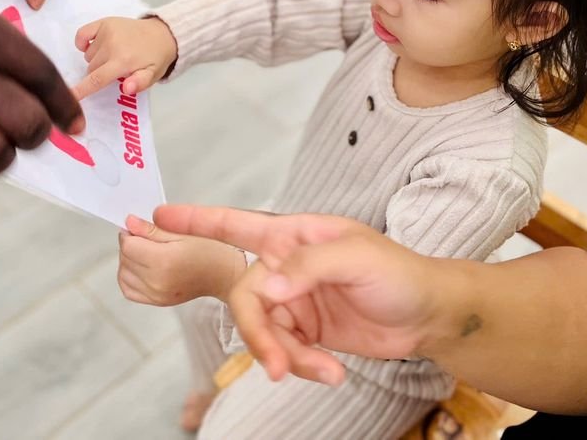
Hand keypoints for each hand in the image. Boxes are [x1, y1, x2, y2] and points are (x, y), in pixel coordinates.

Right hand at [73, 16, 177, 99]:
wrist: (161, 34)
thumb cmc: (155, 58)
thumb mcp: (153, 75)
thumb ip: (140, 83)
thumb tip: (126, 89)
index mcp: (124, 61)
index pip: (96, 79)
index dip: (81, 90)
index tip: (70, 97)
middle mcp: (112, 45)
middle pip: (91, 69)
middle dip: (98, 74)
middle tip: (114, 70)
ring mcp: (107, 31)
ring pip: (88, 56)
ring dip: (96, 60)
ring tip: (113, 56)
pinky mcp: (104, 22)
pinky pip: (82, 34)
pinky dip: (82, 42)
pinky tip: (93, 45)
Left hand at [117, 215, 247, 306]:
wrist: (223, 274)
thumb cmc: (209, 250)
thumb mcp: (182, 232)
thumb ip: (152, 229)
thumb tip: (129, 222)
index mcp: (164, 261)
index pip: (128, 245)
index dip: (130, 233)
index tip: (139, 228)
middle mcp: (157, 281)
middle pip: (124, 259)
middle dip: (130, 245)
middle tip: (146, 238)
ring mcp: (156, 295)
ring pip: (123, 274)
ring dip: (128, 261)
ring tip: (146, 252)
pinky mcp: (157, 302)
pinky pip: (128, 290)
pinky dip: (129, 277)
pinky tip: (142, 268)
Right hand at [153, 205, 439, 385]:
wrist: (429, 316)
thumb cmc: (398, 271)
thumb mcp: (355, 257)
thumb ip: (305, 267)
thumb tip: (264, 285)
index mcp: (293, 235)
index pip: (236, 223)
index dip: (196, 220)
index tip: (157, 215)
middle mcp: (286, 266)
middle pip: (247, 297)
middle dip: (259, 334)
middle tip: (277, 364)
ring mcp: (294, 301)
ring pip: (265, 331)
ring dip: (287, 356)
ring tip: (323, 372)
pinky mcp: (305, 332)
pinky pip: (286, 351)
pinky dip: (304, 366)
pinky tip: (332, 372)